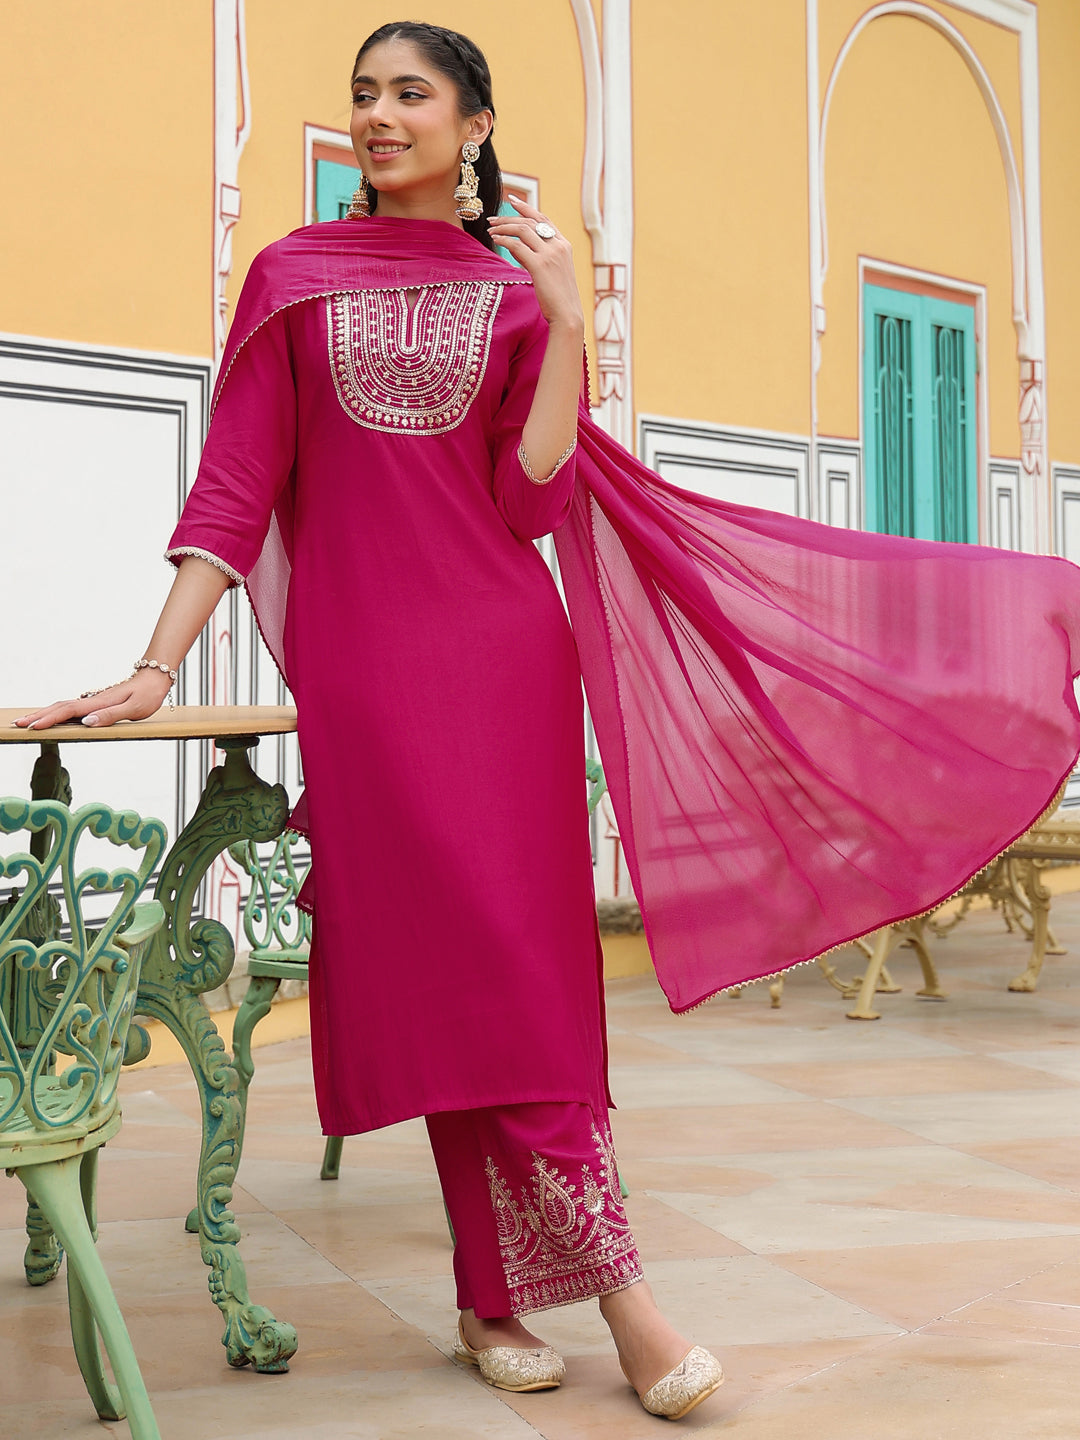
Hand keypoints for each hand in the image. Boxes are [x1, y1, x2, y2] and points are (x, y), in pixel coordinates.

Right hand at [12, 669, 173, 730]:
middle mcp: (92, 700)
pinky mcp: (97, 702)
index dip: (50, 720)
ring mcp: (93, 700)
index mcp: (98, 703)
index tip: (33, 727)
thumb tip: (86, 723)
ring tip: (28, 721)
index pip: (68, 712)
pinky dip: (57, 712)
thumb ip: (110, 716)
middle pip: (59, 707)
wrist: (155, 677)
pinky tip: (52, 717)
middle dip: (38, 716)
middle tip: (18, 724)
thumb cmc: (147, 695)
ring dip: (44, 713)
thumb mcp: (134, 709)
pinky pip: (72, 707)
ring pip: (63, 706)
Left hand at [486, 197, 584, 332]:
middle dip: (509, 217)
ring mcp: (550, 255)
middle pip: (531, 221)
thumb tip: (515, 246)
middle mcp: (558, 246)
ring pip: (523, 229)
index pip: (543, 219)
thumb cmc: (557, 298)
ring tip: (490, 229)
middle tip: (492, 218)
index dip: (527, 208)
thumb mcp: (549, 272)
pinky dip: (504, 240)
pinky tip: (495, 240)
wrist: (567, 315)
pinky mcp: (540, 266)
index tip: (512, 201)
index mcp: (563, 245)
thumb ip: (535, 256)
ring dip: (504, 226)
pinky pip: (517, 246)